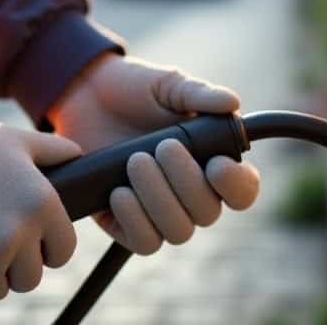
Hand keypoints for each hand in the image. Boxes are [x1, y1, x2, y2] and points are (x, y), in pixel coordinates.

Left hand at [49, 54, 260, 254]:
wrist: (85, 95)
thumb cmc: (135, 89)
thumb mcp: (168, 85)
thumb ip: (200, 93)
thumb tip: (232, 102)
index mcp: (212, 160)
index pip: (242, 191)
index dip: (237, 186)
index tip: (217, 164)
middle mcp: (191, 192)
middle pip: (208, 213)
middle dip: (186, 181)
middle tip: (163, 146)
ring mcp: (159, 209)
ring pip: (177, 231)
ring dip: (158, 199)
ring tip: (136, 161)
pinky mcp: (125, 221)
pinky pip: (143, 242)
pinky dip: (135, 220)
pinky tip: (119, 192)